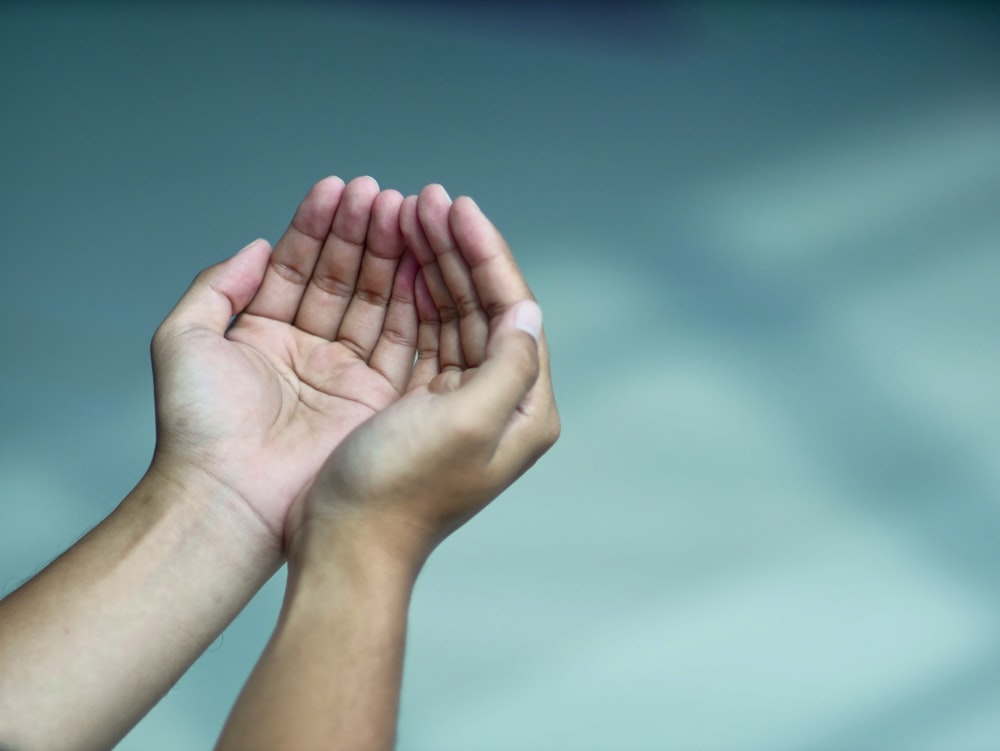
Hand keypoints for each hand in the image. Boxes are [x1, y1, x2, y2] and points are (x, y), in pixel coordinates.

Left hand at [149, 176, 419, 545]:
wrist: (229, 495)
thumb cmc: (198, 426)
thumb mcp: (184, 337)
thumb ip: (218, 285)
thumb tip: (256, 245)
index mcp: (262, 336)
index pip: (296, 267)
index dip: (315, 227)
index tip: (336, 189)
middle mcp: (307, 351)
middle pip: (340, 278)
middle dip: (358, 232)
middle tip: (378, 193)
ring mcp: (343, 374)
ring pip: (373, 301)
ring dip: (387, 255)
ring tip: (400, 211)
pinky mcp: (375, 400)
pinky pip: (399, 340)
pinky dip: (410, 300)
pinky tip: (415, 261)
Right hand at [286, 185, 559, 569]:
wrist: (346, 546)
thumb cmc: (399, 492)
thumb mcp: (466, 423)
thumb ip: (508, 364)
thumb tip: (529, 313)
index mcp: (523, 408)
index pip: (512, 311)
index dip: (487, 254)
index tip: (458, 208)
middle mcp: (498, 402)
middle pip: (484, 306)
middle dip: (457, 250)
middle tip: (427, 199)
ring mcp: (459, 402)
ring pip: (452, 315)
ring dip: (434, 265)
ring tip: (408, 216)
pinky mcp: (421, 405)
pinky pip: (423, 335)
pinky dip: (412, 297)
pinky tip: (399, 264)